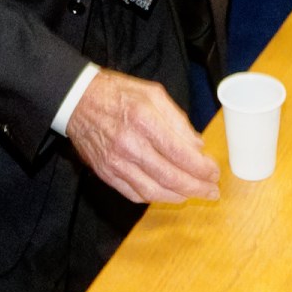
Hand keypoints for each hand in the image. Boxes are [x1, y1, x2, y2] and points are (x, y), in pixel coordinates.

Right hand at [69, 71, 219, 206]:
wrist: (77, 100)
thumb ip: (178, 120)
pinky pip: (134, 194)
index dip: (202, 168)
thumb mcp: (153, 94)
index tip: (214, 172)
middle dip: (197, 188)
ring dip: (178, 197)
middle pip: (170, 178)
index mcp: (144, 121)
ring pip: (154, 192)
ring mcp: (116, 163)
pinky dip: (155, 197)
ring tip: (194, 195)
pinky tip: (168, 193)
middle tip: (212, 191)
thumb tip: (197, 146)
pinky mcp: (106, 173)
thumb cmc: (117, 93)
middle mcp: (130, 145)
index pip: (181, 154)